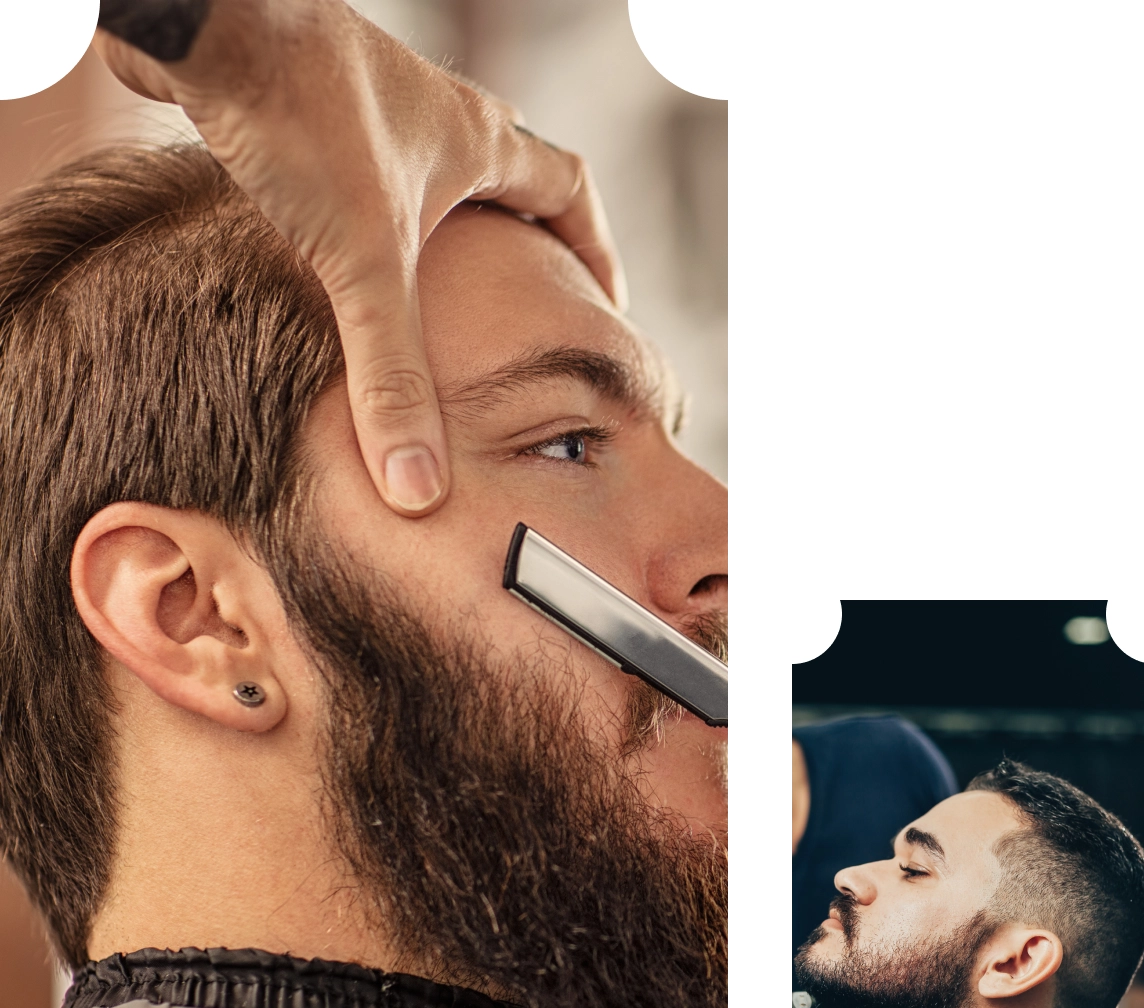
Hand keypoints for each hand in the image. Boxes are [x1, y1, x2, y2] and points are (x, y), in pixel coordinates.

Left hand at [93, 0, 625, 516]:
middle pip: (508, 179)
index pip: (568, 190)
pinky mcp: (307, 112)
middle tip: (525, 303)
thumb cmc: (298, 113)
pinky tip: (338, 262)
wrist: (197, 20)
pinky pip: (364, 175)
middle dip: (524, 243)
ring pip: (431, 178)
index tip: (604, 298)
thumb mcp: (361, 262)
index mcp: (475, 142)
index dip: (593, 250)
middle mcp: (432, 116)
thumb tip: (418, 484)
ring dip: (445, 233)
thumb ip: (391, 373)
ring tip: (439, 298)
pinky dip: (371, 222)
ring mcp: (369, 108)